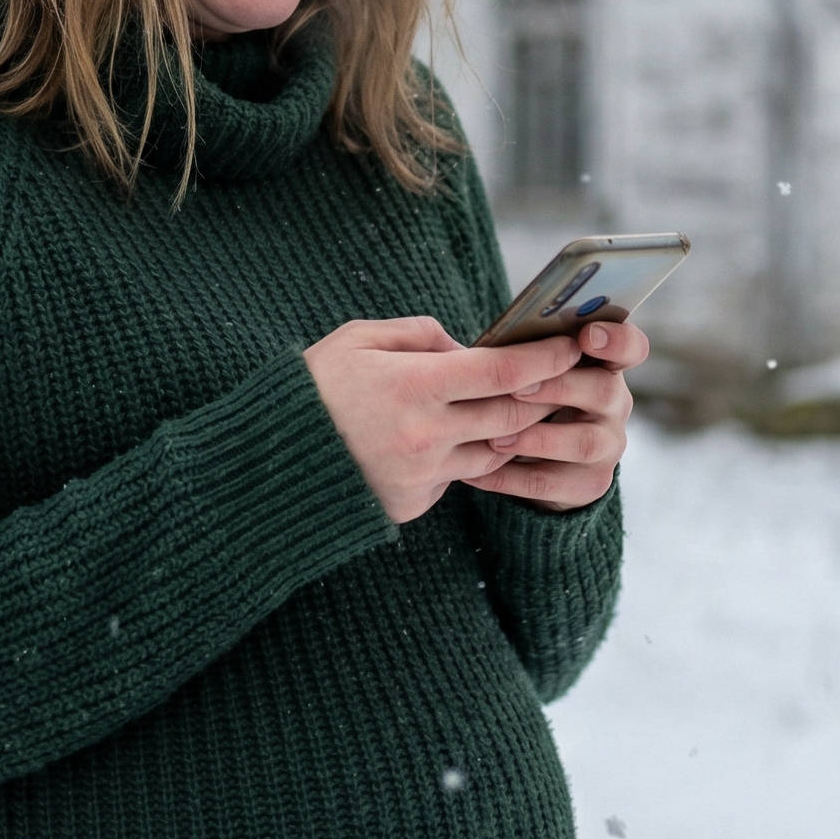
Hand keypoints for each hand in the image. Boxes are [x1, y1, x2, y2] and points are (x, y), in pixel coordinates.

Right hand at [304, 316, 584, 524]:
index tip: (571, 344)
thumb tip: (467, 346)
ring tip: (516, 406)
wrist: (268, 463)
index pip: (503, 372)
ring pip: (495, 451)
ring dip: (509, 429)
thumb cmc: (314, 388)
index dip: (545, 357)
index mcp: (415, 386)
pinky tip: (454, 438)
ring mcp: (422, 475)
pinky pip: (458, 477)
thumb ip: (420, 335)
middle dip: (543, 394)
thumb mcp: (358, 339)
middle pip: (512, 414)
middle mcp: (426, 435)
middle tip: (563, 375)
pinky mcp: (414, 503)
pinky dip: (464, 456)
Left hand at [460, 318, 646, 511]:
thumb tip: (453, 331)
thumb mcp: (532, 371)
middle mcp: (614, 405)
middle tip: (517, 388)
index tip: (587, 336)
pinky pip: (550, 483)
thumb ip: (517, 350)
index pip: (630, 347)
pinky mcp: (588, 485)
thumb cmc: (530, 399)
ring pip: (584, 443)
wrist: (539, 461)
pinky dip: (509, 478)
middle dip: (560, 388)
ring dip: (538, 439)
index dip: (617, 340)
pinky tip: (476, 472)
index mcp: (603, 366)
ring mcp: (607, 448)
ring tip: (496, 439)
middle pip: (604, 391)